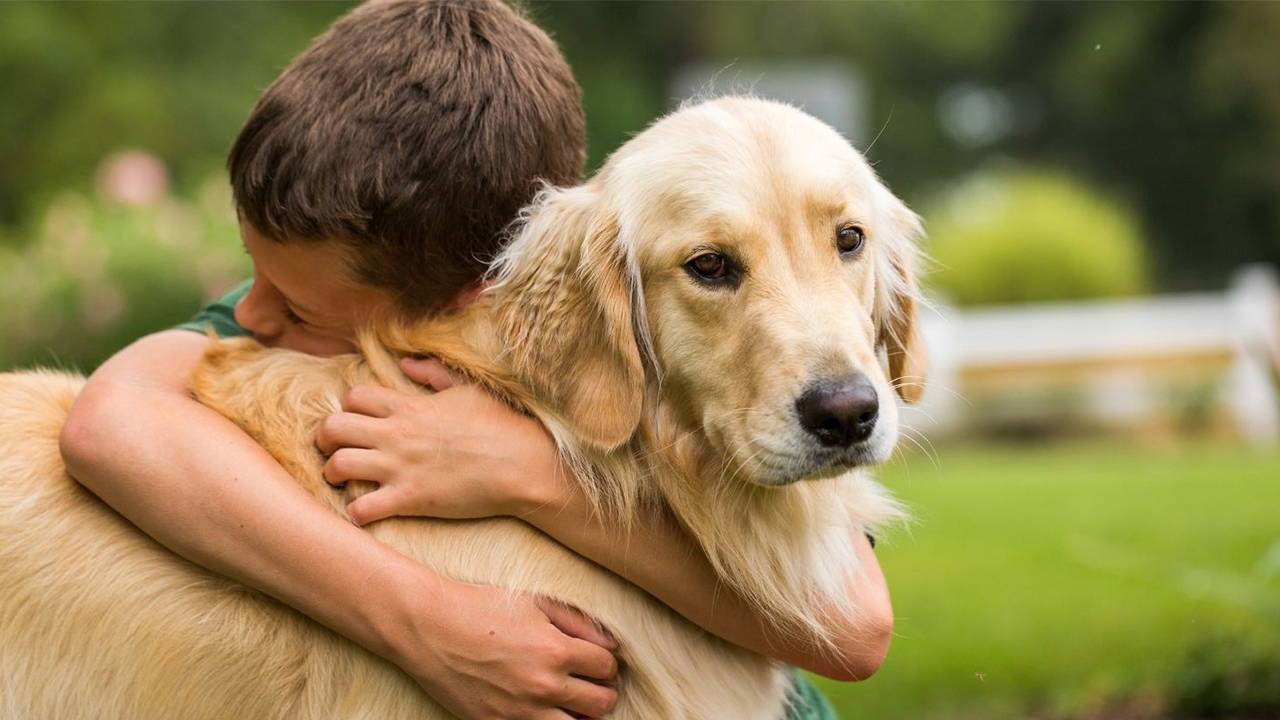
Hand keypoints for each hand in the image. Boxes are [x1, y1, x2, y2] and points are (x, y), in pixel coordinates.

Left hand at [315, 358, 566, 524]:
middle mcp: (397, 434)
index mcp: (410, 406)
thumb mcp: (467, 389)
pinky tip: (366, 512)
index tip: (357, 421)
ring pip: (337, 466)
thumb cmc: (501, 425)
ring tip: (343, 482)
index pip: (353, 397)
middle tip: (334, 450)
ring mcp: (401, 467)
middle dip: (325, 440)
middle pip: (332, 428)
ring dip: (332, 475)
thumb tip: (407, 362)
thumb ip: (433, 374)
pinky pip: (362, 508)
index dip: (348, 408)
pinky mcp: (410, 499)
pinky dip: (356, 512)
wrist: (523, 464)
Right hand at [398, 581, 619, 719]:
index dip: (606, 663)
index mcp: (556, 650)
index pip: (607, 667)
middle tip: (589, 683)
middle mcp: (543, 685)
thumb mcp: (534, 602)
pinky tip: (542, 710)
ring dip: (579, 715)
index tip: (596, 660)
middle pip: (601, 703)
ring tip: (569, 702)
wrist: (428, 627)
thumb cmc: (480, 607)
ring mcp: (520, 711)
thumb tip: (610, 645)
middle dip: (601, 691)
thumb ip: (578, 622)